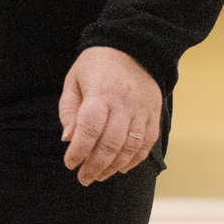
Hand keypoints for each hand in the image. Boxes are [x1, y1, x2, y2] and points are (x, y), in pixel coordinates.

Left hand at [59, 46, 161, 185]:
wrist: (133, 45)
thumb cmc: (96, 64)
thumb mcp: (74, 80)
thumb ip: (69, 110)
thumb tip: (69, 139)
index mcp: (100, 94)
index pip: (89, 129)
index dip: (79, 151)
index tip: (70, 163)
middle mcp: (123, 103)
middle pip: (110, 144)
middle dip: (95, 166)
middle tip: (84, 178)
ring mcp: (142, 109)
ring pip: (130, 147)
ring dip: (114, 167)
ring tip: (100, 175)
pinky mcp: (154, 113)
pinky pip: (147, 143)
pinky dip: (135, 160)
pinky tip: (122, 167)